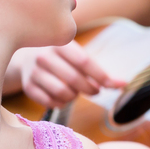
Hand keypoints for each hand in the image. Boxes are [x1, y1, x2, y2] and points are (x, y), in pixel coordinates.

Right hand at [11, 42, 125, 107]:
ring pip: (63, 92)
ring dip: (75, 96)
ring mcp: (34, 72)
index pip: (84, 62)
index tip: (114, 85)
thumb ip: (99, 70)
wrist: (26, 57)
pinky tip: (63, 97)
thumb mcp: (78, 56)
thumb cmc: (62, 57)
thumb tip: (123, 84)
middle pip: (75, 79)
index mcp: (60, 44)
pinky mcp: (27, 86)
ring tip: (77, 91)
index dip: (101, 76)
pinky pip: (50, 102)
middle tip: (96, 90)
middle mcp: (44, 56)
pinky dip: (62, 103)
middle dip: (91, 89)